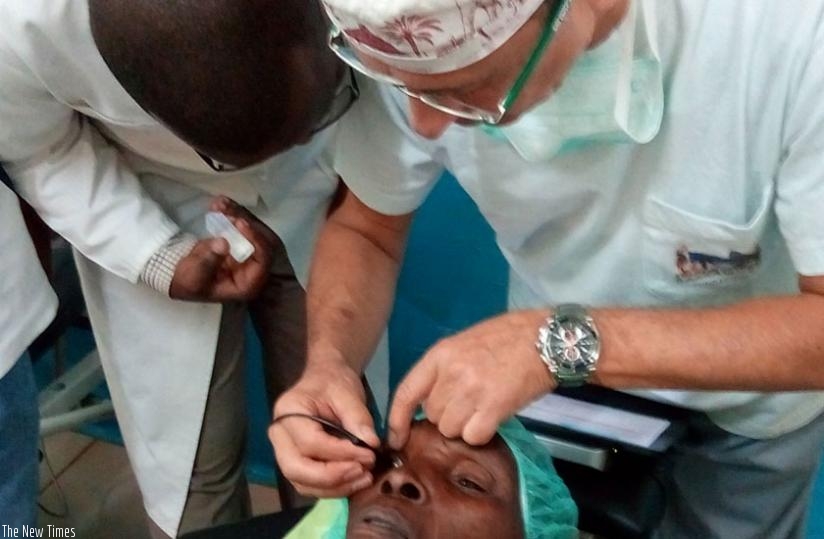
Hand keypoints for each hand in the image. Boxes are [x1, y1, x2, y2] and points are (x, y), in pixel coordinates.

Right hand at [169, 198, 274, 300]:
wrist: (181, 274)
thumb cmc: (188, 281)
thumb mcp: (194, 275)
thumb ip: (208, 260)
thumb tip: (223, 243)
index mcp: (249, 284)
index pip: (263, 261)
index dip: (255, 240)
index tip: (240, 223)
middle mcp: (254, 269)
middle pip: (261, 241)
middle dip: (244, 221)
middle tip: (226, 209)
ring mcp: (249, 254)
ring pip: (253, 229)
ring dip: (237, 213)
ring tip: (219, 204)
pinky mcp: (242, 242)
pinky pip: (243, 225)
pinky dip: (232, 213)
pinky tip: (219, 203)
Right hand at [269, 361, 378, 497]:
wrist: (326, 379)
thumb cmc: (334, 382)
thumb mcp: (348, 392)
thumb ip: (358, 417)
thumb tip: (371, 444)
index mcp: (288, 410)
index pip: (310, 442)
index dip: (340, 453)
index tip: (368, 454)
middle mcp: (279, 434)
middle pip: (296, 468)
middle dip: (331, 477)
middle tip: (362, 471)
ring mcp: (284, 451)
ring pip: (301, 482)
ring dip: (334, 487)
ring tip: (364, 478)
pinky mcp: (296, 463)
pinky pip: (309, 485)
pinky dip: (332, 488)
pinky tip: (355, 481)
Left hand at [388, 310, 555, 448]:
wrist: (546, 339)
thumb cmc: (508, 338)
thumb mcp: (465, 343)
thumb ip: (444, 370)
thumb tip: (430, 402)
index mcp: (440, 354)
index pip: (406, 392)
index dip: (396, 420)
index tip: (395, 438)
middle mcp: (452, 373)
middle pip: (433, 416)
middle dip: (447, 416)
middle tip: (470, 404)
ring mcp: (472, 390)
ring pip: (451, 430)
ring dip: (465, 426)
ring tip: (483, 408)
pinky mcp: (495, 407)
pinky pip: (474, 436)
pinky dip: (482, 434)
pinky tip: (493, 419)